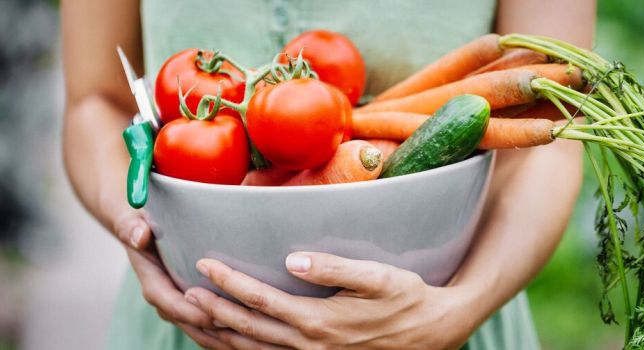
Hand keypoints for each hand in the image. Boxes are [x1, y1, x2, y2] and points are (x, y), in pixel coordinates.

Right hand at [114, 209, 236, 349]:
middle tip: (241, 328)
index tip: (213, 316)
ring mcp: (180, 304)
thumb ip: (132, 227)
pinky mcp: (193, 304)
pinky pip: (209, 324)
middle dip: (213, 329)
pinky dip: (226, 331)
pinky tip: (250, 333)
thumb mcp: (134, 220)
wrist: (141, 231)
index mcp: (153, 282)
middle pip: (189, 322)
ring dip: (222, 335)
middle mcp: (166, 299)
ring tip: (249, 336)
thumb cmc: (142, 224)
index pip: (170, 303)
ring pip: (201, 329)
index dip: (190, 312)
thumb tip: (139, 235)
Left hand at [185, 253, 473, 349]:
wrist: (432, 333)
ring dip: (221, 333)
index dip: (230, 282)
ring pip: (253, 349)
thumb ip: (334, 268)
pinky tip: (230, 337)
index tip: (205, 263)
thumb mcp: (378, 277)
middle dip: (213, 310)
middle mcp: (308, 344)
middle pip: (248, 328)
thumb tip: (292, 259)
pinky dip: (242, 347)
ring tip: (195, 316)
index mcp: (319, 320)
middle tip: (184, 293)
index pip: (261, 300)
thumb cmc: (406, 298)